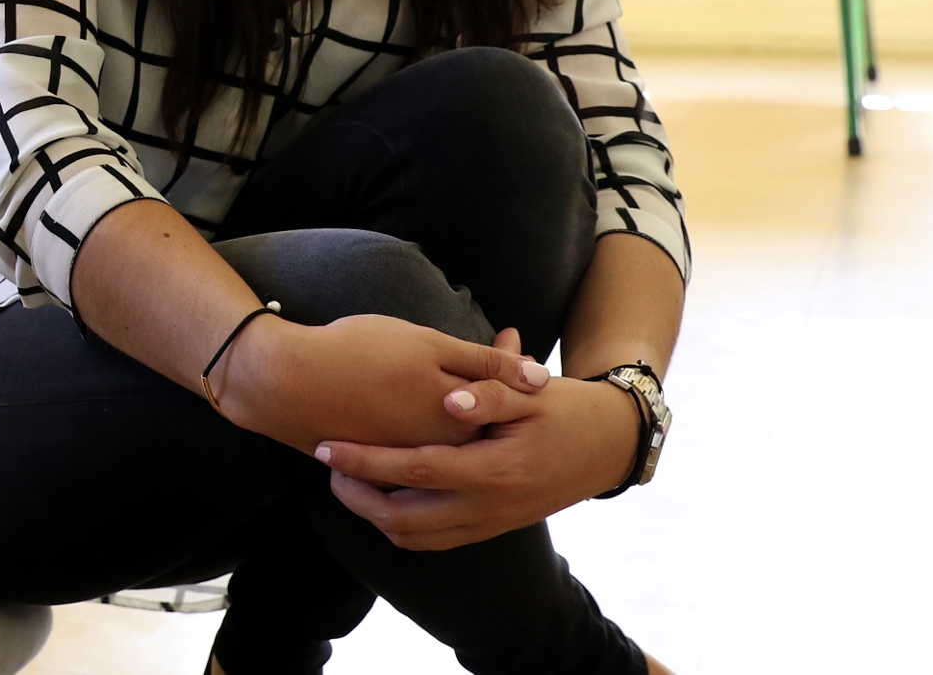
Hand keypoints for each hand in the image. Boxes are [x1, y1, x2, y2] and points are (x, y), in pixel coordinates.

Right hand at [219, 317, 549, 454]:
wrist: (284, 381)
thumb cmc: (355, 353)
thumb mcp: (426, 345)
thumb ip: (485, 364)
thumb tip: (540, 377)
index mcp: (458, 422)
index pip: (507, 414)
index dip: (517, 392)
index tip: (520, 372)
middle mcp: (439, 451)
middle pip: (481, 435)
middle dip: (492, 412)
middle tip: (471, 384)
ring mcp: (408, 462)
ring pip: (448, 450)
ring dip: (455, 428)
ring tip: (433, 395)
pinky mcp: (377, 466)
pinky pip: (414, 463)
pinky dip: (419, 440)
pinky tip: (407, 416)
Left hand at [316, 370, 643, 549]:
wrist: (608, 446)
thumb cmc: (565, 410)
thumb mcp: (532, 391)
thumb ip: (489, 392)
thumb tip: (449, 395)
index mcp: (494, 470)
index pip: (415, 470)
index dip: (365, 461)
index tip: (325, 446)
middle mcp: (489, 507)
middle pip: (403, 519)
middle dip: (356, 497)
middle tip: (325, 465)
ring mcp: (490, 523)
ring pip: (415, 537)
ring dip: (373, 515)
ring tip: (344, 481)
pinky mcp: (491, 528)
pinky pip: (434, 540)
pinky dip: (400, 525)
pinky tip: (381, 496)